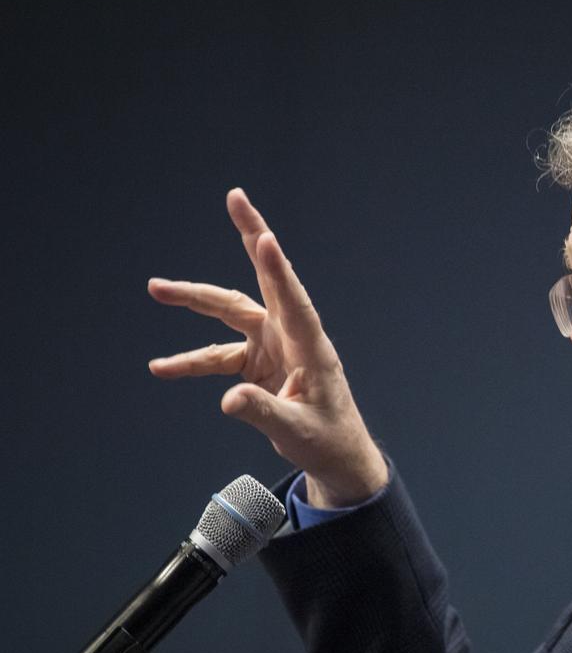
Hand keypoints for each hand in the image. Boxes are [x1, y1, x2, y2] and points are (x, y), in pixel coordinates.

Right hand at [148, 188, 387, 507]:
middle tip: (235, 197)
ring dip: (196, 301)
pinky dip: (191, 361)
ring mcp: (273, 346)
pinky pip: (219, 355)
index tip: (264, 237)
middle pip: (264, 281)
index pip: (293, 299)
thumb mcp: (296, 430)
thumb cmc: (326, 439)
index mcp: (310, 346)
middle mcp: (292, 336)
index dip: (276, 269)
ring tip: (156, 289)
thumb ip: (263, 412)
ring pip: (231, 313)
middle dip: (249, 237)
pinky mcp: (257, 363)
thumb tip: (229, 399)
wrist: (335, 455)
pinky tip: (161, 367)